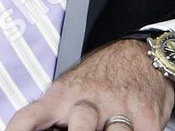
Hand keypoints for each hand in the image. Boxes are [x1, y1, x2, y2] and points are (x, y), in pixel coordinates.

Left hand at [6, 38, 174, 130]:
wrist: (144, 52)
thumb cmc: (106, 74)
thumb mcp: (72, 86)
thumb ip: (54, 112)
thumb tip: (38, 130)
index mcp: (63, 96)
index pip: (29, 118)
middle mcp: (89, 101)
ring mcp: (119, 108)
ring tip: (110, 126)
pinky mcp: (145, 115)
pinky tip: (133, 127)